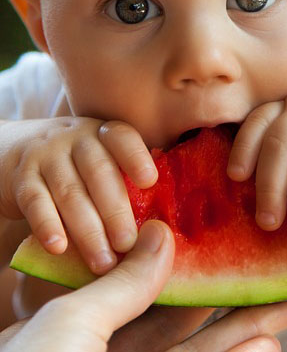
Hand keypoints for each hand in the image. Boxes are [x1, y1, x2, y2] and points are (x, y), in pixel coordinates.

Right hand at [0, 118, 156, 273]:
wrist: (13, 151)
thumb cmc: (74, 165)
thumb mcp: (98, 157)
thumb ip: (124, 180)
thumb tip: (160, 228)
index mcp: (104, 133)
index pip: (121, 138)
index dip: (136, 157)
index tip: (150, 181)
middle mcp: (76, 138)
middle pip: (99, 172)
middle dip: (115, 211)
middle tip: (127, 245)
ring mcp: (47, 155)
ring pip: (70, 192)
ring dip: (88, 230)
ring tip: (103, 263)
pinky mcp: (22, 177)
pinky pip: (36, 201)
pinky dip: (47, 225)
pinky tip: (59, 248)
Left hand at [0, 220, 286, 351]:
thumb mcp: (71, 324)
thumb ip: (122, 284)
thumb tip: (162, 233)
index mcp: (86, 329)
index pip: (146, 290)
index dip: (188, 268)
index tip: (223, 247)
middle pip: (183, 322)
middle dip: (229, 301)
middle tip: (269, 277)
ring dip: (242, 335)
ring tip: (282, 311)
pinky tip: (264, 346)